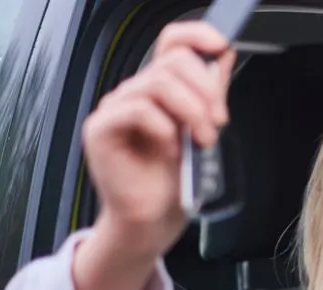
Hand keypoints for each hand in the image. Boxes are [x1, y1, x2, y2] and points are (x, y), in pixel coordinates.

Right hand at [80, 20, 235, 260]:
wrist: (154, 221)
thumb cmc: (175, 181)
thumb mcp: (203, 131)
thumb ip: (210, 95)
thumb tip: (222, 58)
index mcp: (159, 89)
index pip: (171, 42)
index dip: (196, 36)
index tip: (221, 47)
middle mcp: (135, 93)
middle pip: (172, 63)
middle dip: (206, 91)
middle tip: (219, 122)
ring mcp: (115, 109)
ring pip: (157, 84)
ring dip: (191, 111)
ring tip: (203, 140)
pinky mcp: (101, 129)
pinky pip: (137, 110)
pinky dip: (164, 129)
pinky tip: (171, 150)